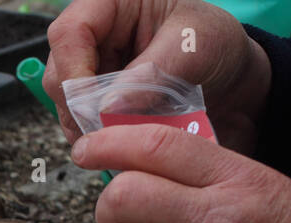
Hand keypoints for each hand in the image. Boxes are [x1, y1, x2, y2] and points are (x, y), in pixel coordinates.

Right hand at [44, 0, 271, 153]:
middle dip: (78, 107)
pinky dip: (97, 136)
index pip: (70, 33)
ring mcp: (91, 69)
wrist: (231, 78)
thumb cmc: (216, 45)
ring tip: (119, 140)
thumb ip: (151, 74)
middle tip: (107, 133)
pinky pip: (80, 121)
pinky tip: (119, 142)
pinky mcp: (95, 98)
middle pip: (59, 72)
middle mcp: (95, 34)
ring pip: (65, 102)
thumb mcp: (194, 48)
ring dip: (87, 127)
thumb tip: (106, 107)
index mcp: (113, 3)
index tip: (94, 107)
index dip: (74, 71)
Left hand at [73, 124, 290, 222]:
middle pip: (124, 197)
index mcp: (241, 183)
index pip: (159, 146)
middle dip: (111, 205)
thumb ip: (217, 181)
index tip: (89, 149)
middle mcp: (217, 222)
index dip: (110, 143)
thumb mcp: (275, 194)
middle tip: (121, 214)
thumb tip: (154, 172)